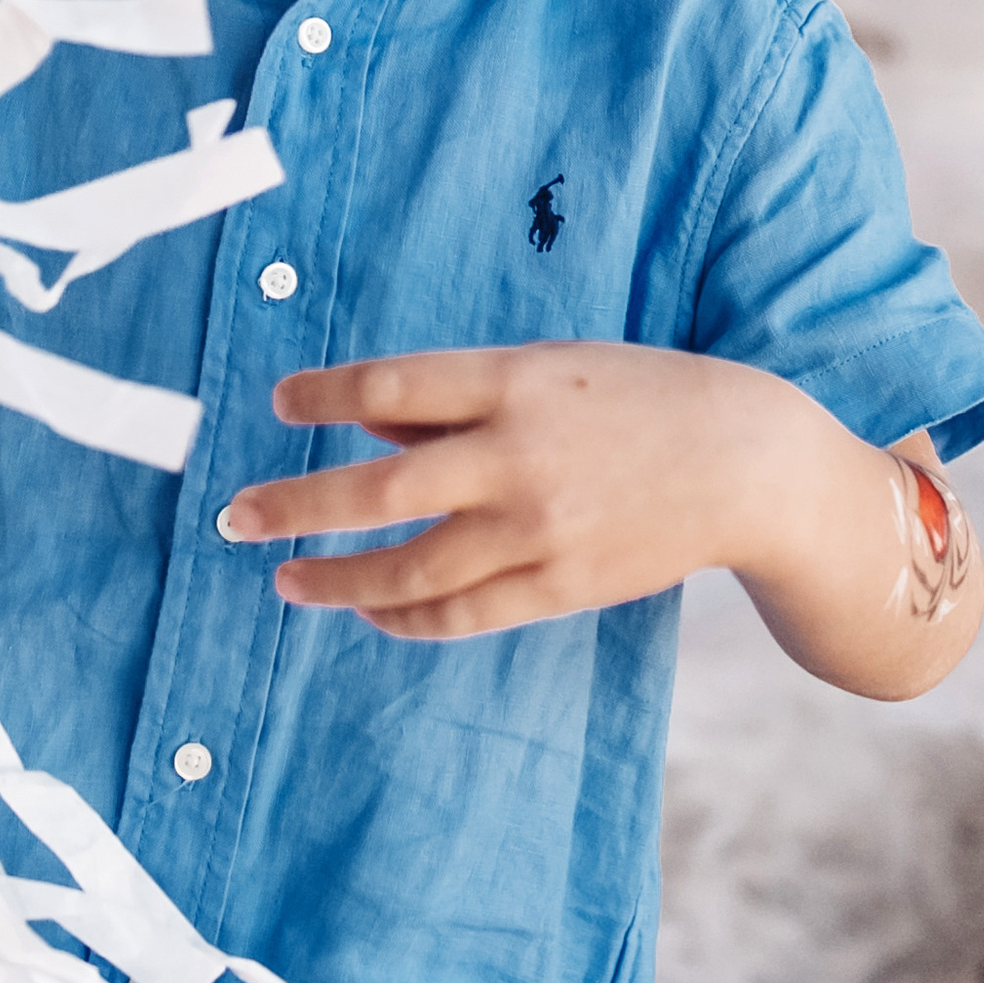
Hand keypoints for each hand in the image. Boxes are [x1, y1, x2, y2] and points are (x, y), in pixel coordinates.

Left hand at [223, 344, 983, 695]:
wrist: (748, 464)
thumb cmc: (640, 398)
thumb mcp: (551, 367)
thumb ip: (458, 396)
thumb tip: (362, 417)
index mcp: (517, 380)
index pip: (391, 385)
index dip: (323, 396)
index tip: (278, 405)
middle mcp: (519, 455)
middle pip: (381, 485)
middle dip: (297, 503)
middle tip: (235, 516)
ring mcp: (539, 528)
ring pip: (411, 564)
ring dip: (337, 576)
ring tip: (286, 578)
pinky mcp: (560, 585)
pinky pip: (463, 612)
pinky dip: (406, 615)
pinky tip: (368, 608)